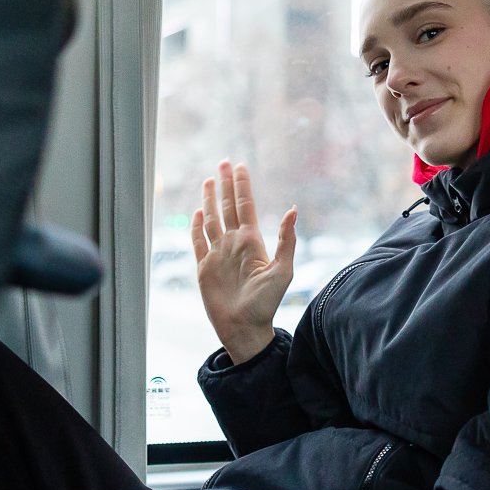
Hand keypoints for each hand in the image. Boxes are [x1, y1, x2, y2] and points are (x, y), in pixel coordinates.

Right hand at [193, 160, 297, 362]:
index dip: (242, 186)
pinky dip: (196, 226)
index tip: (240, 166)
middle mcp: (234, 244)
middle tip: (223, 163)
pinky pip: (198, 241)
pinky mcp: (204, 267)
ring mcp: (218, 255)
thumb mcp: (283, 270)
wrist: (244, 327)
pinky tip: (197, 213)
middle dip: (225, 185)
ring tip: (208, 180)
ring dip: (209, 200)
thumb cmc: (266, 303)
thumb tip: (293, 210)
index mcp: (252, 242)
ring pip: (211, 220)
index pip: (245, 206)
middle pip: (227, 207)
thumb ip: (287, 240)